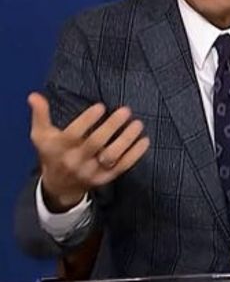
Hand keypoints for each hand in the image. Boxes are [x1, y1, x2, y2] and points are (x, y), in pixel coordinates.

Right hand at [28, 93, 149, 212]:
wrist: (59, 186)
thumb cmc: (52, 154)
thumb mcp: (41, 136)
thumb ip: (40, 115)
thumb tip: (34, 95)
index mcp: (59, 149)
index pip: (74, 134)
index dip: (87, 120)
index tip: (101, 106)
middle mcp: (75, 161)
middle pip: (95, 143)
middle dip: (111, 126)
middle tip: (126, 110)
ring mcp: (91, 171)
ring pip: (112, 156)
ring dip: (126, 140)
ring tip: (138, 123)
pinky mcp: (105, 179)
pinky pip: (122, 167)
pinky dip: (135, 154)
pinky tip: (144, 140)